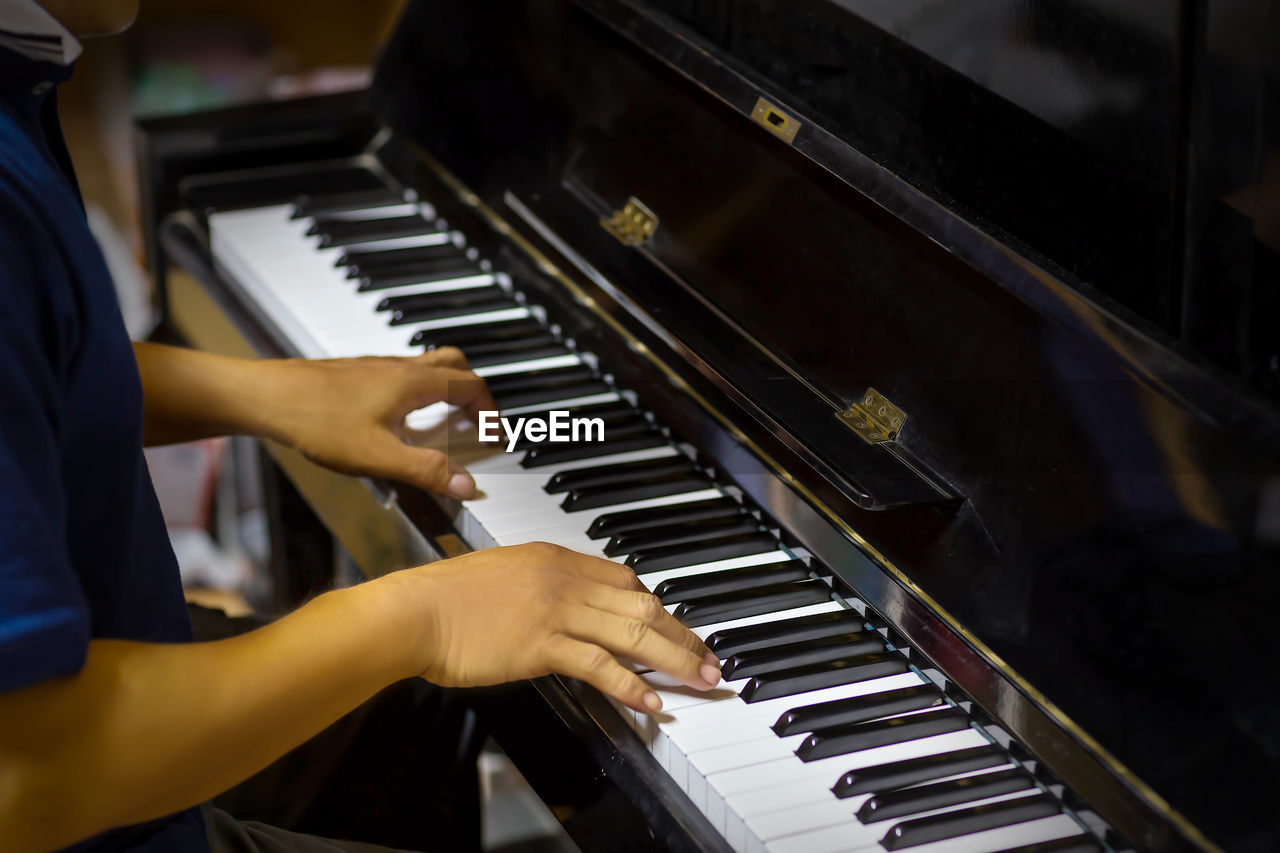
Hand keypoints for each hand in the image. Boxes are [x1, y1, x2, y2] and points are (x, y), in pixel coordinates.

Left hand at [262, 349, 494, 498]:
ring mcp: (379, 368)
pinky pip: (404, 375)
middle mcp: (400, 368)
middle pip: (455, 365)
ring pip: (428, 367)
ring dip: (447, 389)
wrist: (269, 397)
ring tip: (446, 420)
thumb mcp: (379, 456)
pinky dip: (419, 392)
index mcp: (415, 383)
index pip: (471, 386)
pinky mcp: (359, 374)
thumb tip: (466, 485)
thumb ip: (426, 471)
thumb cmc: (318, 421)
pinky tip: (400, 420)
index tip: (495, 434)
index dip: (490, 411)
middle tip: (478, 421)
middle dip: (475, 392)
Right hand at [401, 543, 721, 712]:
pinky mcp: (543, 646)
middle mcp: (564, 579)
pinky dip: (633, 685)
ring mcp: (556, 611)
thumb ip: (537, 585)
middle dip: (682, 633)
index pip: (623, 579)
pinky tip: (654, 702)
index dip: (654, 605)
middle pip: (642, 605)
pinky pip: (601, 666)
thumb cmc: (445, 597)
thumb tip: (558, 606)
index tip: (672, 625)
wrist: (414, 611)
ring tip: (702, 679)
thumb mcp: (500, 573)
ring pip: (633, 634)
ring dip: (676, 659)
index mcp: (555, 557)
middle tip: (709, 655)